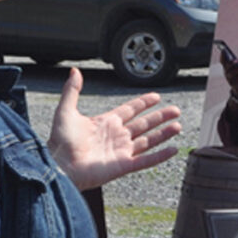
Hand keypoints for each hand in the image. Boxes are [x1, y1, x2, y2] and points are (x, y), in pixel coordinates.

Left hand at [48, 68, 181, 189]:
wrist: (60, 165)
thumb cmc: (60, 142)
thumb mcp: (66, 111)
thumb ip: (72, 90)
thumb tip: (74, 71)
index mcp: (105, 123)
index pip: (130, 110)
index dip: (143, 103)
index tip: (156, 97)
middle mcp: (116, 136)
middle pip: (144, 124)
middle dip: (160, 117)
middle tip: (175, 110)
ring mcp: (121, 152)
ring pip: (148, 141)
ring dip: (164, 134)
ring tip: (178, 126)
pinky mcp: (123, 166)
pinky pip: (146, 160)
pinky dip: (160, 156)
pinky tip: (173, 150)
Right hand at [220, 51, 237, 97]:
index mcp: (226, 69)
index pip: (222, 62)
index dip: (222, 56)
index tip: (223, 50)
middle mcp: (227, 74)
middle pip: (228, 68)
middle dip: (232, 64)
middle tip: (237, 60)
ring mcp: (230, 80)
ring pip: (234, 74)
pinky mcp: (235, 85)